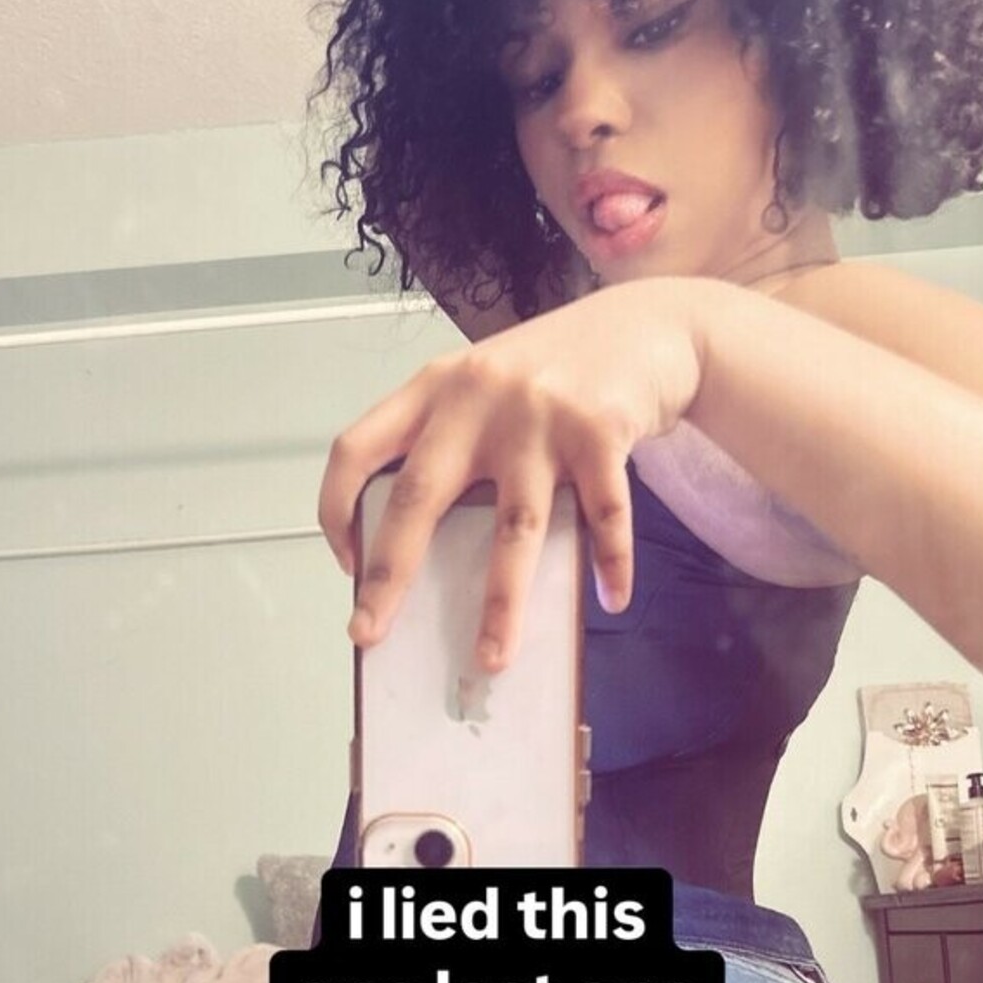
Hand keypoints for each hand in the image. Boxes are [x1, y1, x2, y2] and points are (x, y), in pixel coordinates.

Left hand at [317, 280, 701, 670]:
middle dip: (390, 574)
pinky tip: (611, 598)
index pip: (356, 449)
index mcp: (434, 390)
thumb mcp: (484, 388)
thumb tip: (424, 549)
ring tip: (492, 658)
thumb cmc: (555, 371)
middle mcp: (476, 398)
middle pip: (420, 497)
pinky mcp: (600, 429)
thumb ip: (451, 443)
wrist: (646, 324)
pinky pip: (602, 514)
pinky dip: (609, 562)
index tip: (346, 565)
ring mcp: (540, 415)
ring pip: (514, 527)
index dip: (337, 509)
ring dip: (503, 604)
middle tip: (370, 632)